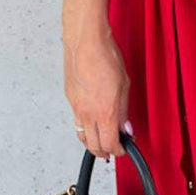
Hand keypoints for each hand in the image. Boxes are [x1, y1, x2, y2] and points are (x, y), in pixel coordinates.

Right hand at [62, 23, 130, 160]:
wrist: (86, 42)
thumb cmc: (106, 57)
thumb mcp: (124, 86)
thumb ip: (124, 111)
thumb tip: (126, 128)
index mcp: (104, 112)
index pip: (109, 143)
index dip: (118, 150)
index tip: (124, 148)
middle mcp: (87, 113)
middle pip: (93, 146)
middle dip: (104, 152)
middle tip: (112, 150)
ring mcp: (75, 107)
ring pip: (82, 135)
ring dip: (92, 142)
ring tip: (101, 140)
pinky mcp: (69, 98)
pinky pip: (76, 120)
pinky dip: (84, 127)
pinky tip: (92, 122)